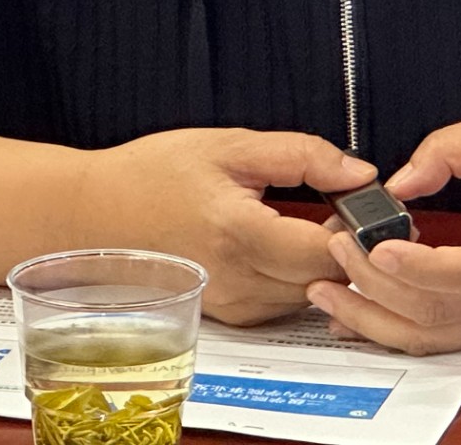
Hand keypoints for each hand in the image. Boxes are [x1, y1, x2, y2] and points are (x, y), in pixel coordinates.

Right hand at [77, 127, 376, 325]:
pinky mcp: (226, 314)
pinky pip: (282, 303)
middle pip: (326, 280)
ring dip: (324, 266)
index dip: (359, 229)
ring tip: (319, 222)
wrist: (94, 210)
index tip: (366, 203)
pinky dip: (297, 278)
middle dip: (349, 248)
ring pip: (308, 296)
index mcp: (240, 233)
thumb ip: (303, 154)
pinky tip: (288, 244)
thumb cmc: (153, 173)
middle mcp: (236, 280)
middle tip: (350, 208)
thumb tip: (359, 172)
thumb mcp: (232, 145)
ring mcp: (230, 303)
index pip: (329, 251)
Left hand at [305, 110, 460, 353]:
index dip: (418, 264)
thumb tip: (400, 179)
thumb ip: (455, 147)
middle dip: (378, 283)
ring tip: (328, 289)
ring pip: (441, 335)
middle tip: (336, 242)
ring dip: (378, 318)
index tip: (377, 240)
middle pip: (444, 309)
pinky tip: (363, 311)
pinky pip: (448, 334)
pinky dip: (399, 328)